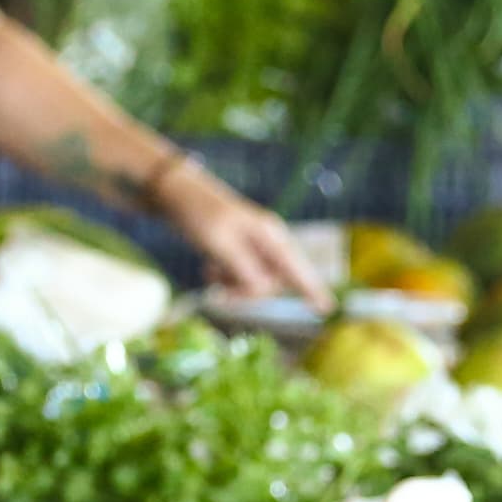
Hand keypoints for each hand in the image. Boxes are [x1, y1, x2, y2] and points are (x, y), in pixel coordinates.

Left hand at [165, 168, 326, 305]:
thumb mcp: (221, 244)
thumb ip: (245, 270)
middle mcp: (267, 240)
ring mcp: (253, 245)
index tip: (327, 309)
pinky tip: (209, 269)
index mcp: (269, 235)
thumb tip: (262, 291)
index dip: (311, 289)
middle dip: (248, 292)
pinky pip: (241, 276)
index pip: (296, 268)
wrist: (174, 192)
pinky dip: (226, 279)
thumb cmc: (199, 214)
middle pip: (272, 282)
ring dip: (233, 285)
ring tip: (210, 272)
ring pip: (255, 281)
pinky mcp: (238, 250)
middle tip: (220, 293)